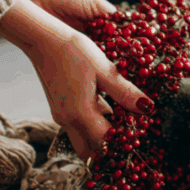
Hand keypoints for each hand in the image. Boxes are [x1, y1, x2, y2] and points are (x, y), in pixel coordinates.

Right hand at [0, 0, 152, 160]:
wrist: (42, 38)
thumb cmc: (74, 51)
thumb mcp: (104, 70)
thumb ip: (125, 92)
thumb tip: (147, 108)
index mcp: (81, 113)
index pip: (105, 143)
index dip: (122, 141)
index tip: (136, 132)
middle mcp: (68, 120)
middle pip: (90, 150)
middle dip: (107, 147)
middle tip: (126, 131)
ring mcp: (60, 115)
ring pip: (82, 138)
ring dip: (98, 134)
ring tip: (118, 114)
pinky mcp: (58, 108)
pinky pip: (76, 125)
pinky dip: (90, 122)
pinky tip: (104, 102)